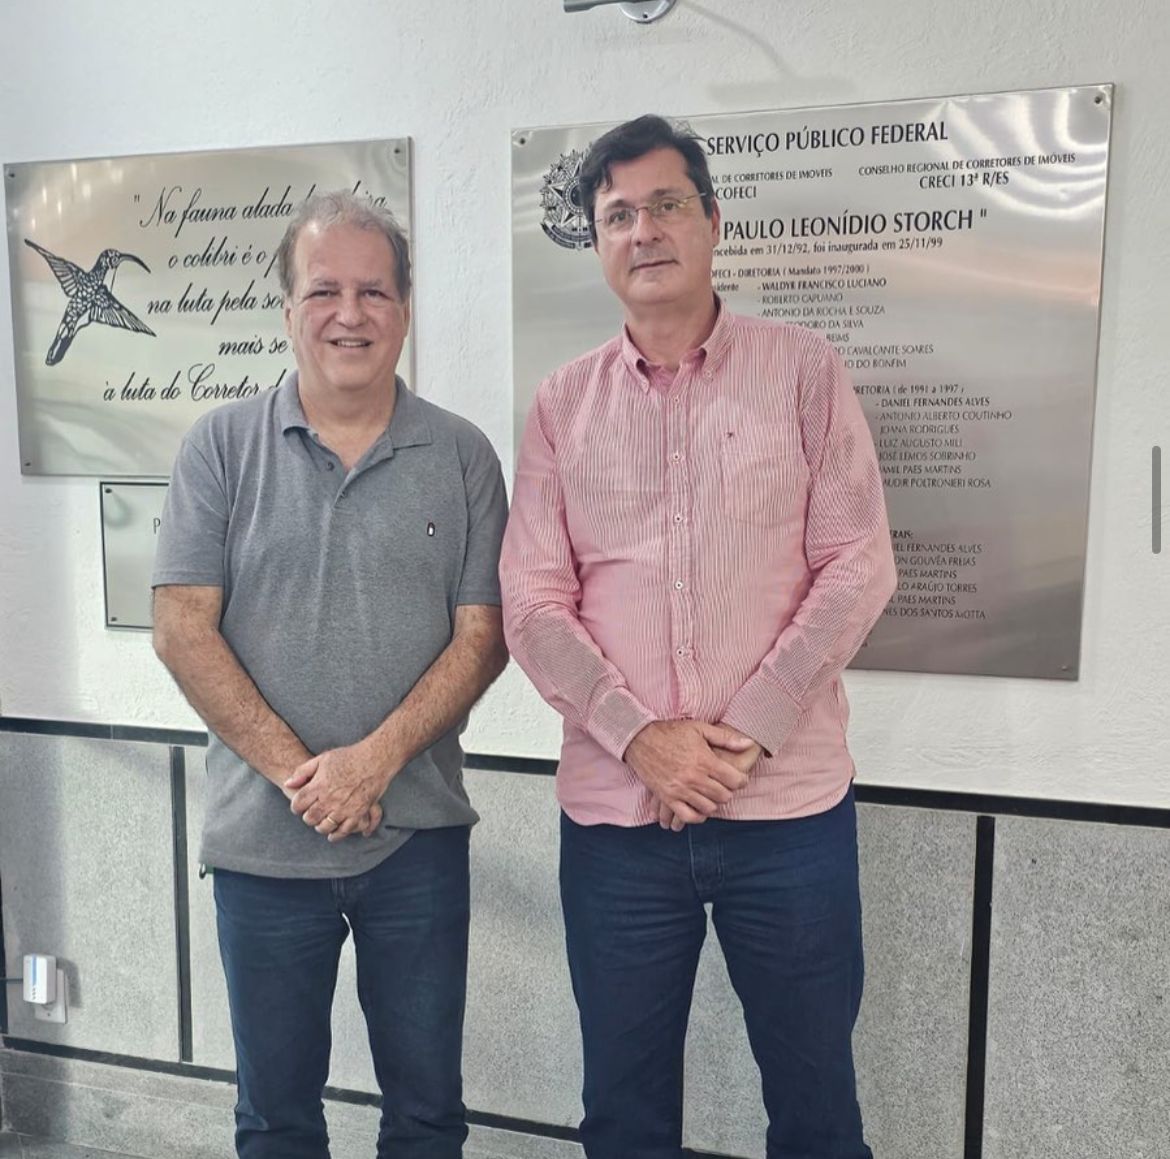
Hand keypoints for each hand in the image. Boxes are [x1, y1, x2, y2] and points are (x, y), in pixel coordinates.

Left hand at [285, 743, 394, 841]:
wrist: (375, 759)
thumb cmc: (348, 757)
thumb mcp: (322, 759)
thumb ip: (302, 772)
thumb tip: (287, 784)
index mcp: (319, 785)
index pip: (298, 804)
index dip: (296, 807)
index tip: (300, 806)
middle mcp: (329, 798)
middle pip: (310, 818)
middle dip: (308, 818)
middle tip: (311, 814)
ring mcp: (344, 807)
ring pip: (325, 827)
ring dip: (321, 826)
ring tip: (322, 823)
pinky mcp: (358, 813)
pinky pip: (344, 830)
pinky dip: (337, 834)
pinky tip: (333, 834)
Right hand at [625, 720, 753, 826]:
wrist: (640, 738)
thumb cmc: (671, 732)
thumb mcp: (700, 729)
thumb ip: (725, 738)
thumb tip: (748, 743)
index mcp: (704, 761)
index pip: (734, 780)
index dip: (741, 780)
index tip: (739, 778)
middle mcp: (694, 778)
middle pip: (723, 796)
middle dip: (728, 792)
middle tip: (725, 786)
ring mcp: (680, 789)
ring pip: (708, 808)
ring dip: (714, 803)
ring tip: (712, 795)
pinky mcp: (667, 797)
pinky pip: (687, 816)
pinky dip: (697, 816)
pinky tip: (699, 809)